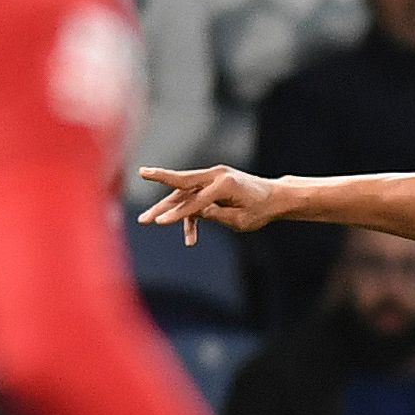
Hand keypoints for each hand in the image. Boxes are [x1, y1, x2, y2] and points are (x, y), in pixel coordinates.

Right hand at [137, 165, 284, 243]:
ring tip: (146, 220)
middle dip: (160, 187)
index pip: (195, 201)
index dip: (176, 214)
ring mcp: (213, 178)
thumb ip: (217, 215)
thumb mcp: (241, 220)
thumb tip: (196, 212)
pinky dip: (190, 217)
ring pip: (184, 193)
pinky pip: (195, 200)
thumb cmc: (260, 210)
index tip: (159, 222)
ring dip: (167, 207)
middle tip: (141, 179)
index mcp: (224, 183)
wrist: (273, 198)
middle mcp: (216, 175)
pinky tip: (191, 240)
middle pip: (182, 184)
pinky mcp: (211, 184)